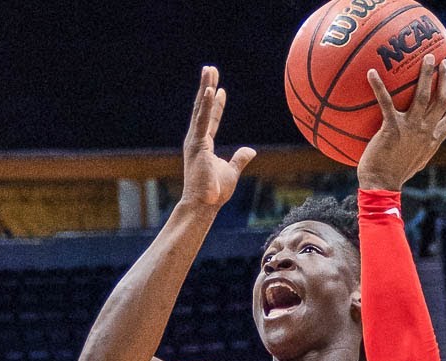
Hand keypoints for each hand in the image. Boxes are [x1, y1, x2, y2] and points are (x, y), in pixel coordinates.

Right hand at [181, 66, 256, 207]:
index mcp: (203, 145)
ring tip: (209, 70)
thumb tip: (250, 150)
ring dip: (204, 88)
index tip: (219, 89)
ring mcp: (194, 141)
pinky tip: (209, 90)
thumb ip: (240, 159)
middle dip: (206, 87)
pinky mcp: (196, 144)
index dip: (215, 104)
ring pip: (200, 109)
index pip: (210, 120)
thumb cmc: (214, 192)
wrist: (203, 205)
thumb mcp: (232, 171)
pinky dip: (205, 105)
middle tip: (210, 69)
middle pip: (202, 109)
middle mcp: (196, 140)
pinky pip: (202, 121)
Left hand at [358, 54, 445, 191]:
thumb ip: (419, 150)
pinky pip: (386, 101)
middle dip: (445, 78)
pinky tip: (372, 72)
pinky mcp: (393, 127)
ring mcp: (411, 128)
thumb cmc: (394, 176)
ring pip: (423, 95)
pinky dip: (378, 86)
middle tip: (444, 61)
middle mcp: (426, 131)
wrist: (383, 184)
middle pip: (442, 99)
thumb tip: (417, 146)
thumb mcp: (414, 163)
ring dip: (426, 74)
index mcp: (432, 140)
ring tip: (427, 57)